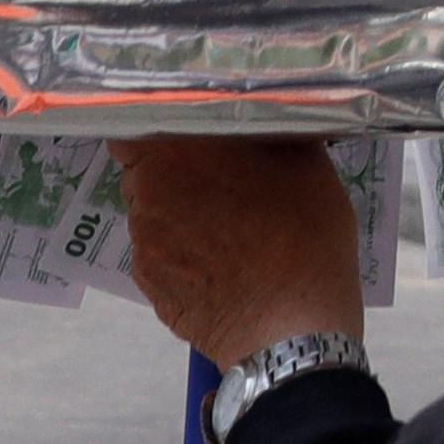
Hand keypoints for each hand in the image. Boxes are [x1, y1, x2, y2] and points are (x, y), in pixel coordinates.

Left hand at [120, 135, 366, 364]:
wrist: (295, 330)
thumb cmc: (305, 237)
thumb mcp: (308, 164)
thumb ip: (270, 130)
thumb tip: (262, 113)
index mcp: (175, 153)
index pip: (134, 123)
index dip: (155, 126)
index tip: (185, 133)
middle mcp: (146, 195)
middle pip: (144, 170)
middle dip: (174, 172)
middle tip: (221, 182)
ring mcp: (143, 245)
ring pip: (152, 215)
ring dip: (179, 214)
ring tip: (228, 231)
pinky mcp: (149, 287)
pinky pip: (159, 256)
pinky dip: (181, 255)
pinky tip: (222, 266)